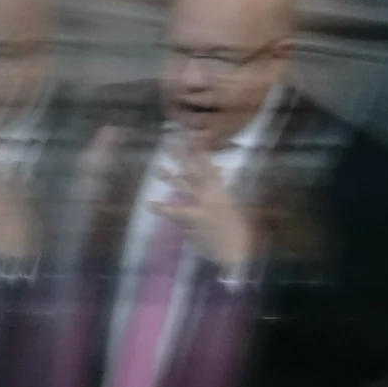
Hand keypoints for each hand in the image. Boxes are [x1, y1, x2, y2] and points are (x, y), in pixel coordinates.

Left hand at [150, 139, 251, 274]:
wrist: (237, 251)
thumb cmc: (233, 230)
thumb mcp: (230, 202)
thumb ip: (220, 184)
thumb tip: (217, 167)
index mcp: (220, 190)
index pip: (208, 165)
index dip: (198, 149)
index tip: (190, 135)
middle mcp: (213, 193)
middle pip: (196, 170)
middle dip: (183, 155)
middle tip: (169, 141)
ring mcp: (205, 204)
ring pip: (185, 186)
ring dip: (170, 177)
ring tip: (156, 167)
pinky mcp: (197, 218)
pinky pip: (177, 212)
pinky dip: (163, 209)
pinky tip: (150, 204)